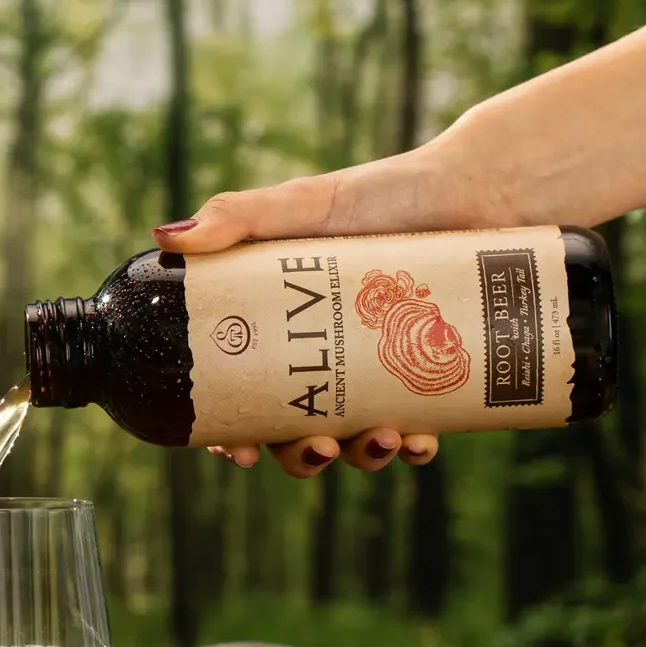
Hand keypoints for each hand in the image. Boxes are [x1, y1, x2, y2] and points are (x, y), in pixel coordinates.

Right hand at [151, 139, 516, 477]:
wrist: (479, 189)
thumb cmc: (384, 192)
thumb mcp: (304, 204)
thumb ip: (237, 216)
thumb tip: (166, 239)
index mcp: (283, 328)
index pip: (242, 393)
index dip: (233, 432)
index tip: (239, 451)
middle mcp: (327, 357)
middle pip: (297, 432)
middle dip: (303, 457)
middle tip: (320, 449)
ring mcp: (379, 373)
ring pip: (359, 441)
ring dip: (364, 457)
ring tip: (386, 438)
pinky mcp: (434, 379)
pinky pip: (420, 431)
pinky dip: (418, 447)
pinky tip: (423, 440)